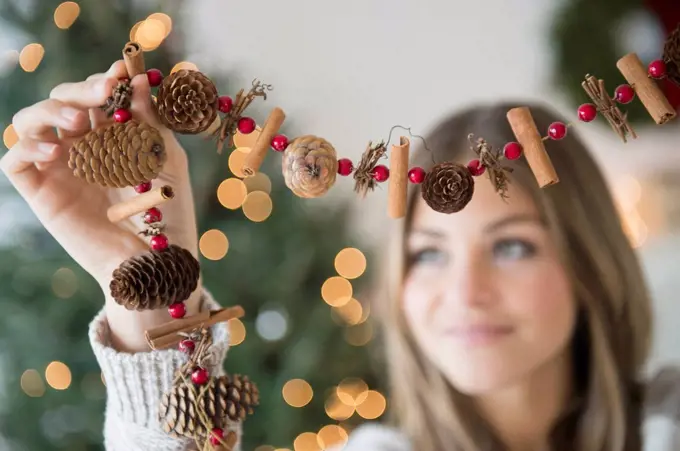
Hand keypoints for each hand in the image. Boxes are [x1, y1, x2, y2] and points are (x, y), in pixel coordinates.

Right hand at [0, 60, 202, 351]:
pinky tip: (55, 152)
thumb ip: (149, 121)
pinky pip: (15, 161)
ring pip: (30, 121)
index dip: (105, 79)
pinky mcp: (42, 193)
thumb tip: (137, 78)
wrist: (155, 259)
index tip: (121, 71)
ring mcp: (59, 167)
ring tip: (78, 124)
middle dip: (80, 90)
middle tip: (103, 93)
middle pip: (61, 101)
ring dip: (50, 112)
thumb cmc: (168, 212)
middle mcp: (81, 146)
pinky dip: (27, 147)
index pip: (97, 95)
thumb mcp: (165, 160)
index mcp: (113, 134)